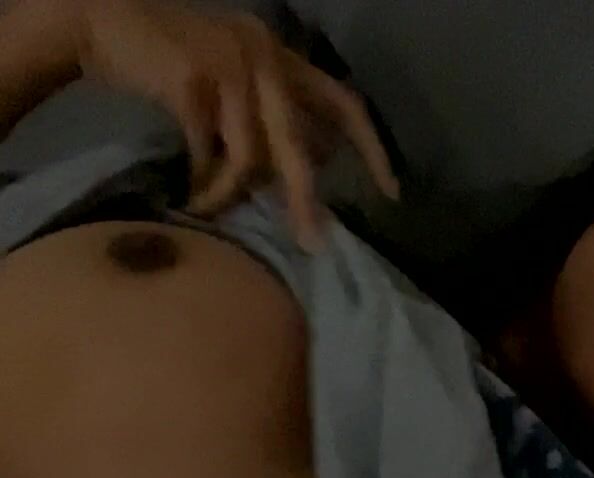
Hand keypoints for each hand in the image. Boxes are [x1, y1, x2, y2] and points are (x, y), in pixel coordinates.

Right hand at [77, 0, 398, 250]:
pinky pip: (207, 155)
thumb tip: (300, 172)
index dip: (371, 148)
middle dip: (304, 199)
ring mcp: (230, 66)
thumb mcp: (232, 83)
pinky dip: (199, 182)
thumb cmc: (168, 62)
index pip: (343, 102)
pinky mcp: (194, 81)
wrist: (103, 22)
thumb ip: (268, 116)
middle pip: (298, 144)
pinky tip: (188, 192)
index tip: (391, 191)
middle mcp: (264, 55)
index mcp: (280, 56)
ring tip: (206, 207)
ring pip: (248, 158)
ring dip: (227, 194)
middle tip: (312, 241)